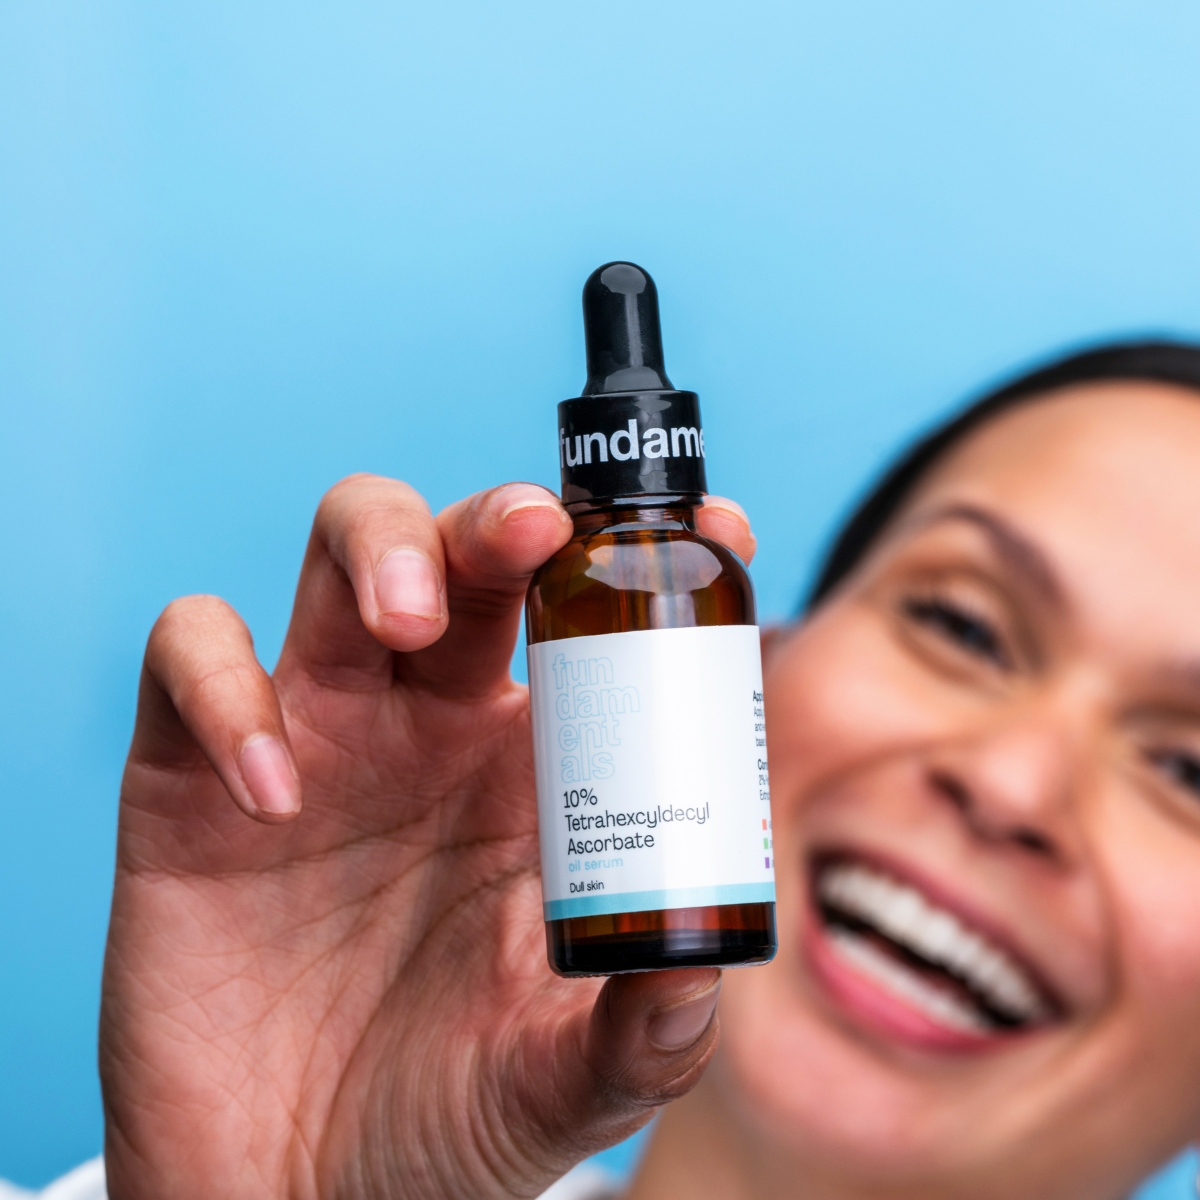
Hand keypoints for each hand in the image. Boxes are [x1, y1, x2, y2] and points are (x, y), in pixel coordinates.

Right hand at [99, 475, 757, 1199]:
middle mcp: (427, 724)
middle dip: (498, 518)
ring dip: (378, 547)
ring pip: (337, 553)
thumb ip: (644, 1031)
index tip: (718, 526)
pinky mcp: (193, 775)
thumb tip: (703, 964)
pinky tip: (274, 797)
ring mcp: (315, 733)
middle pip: (463, 545)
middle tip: (534, 539)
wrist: (293, 1197)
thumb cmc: (440, 1121)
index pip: (584, 609)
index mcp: (528, 763)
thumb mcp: (564, 1079)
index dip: (644, 549)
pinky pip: (190, 658)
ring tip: (406, 620)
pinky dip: (226, 694)